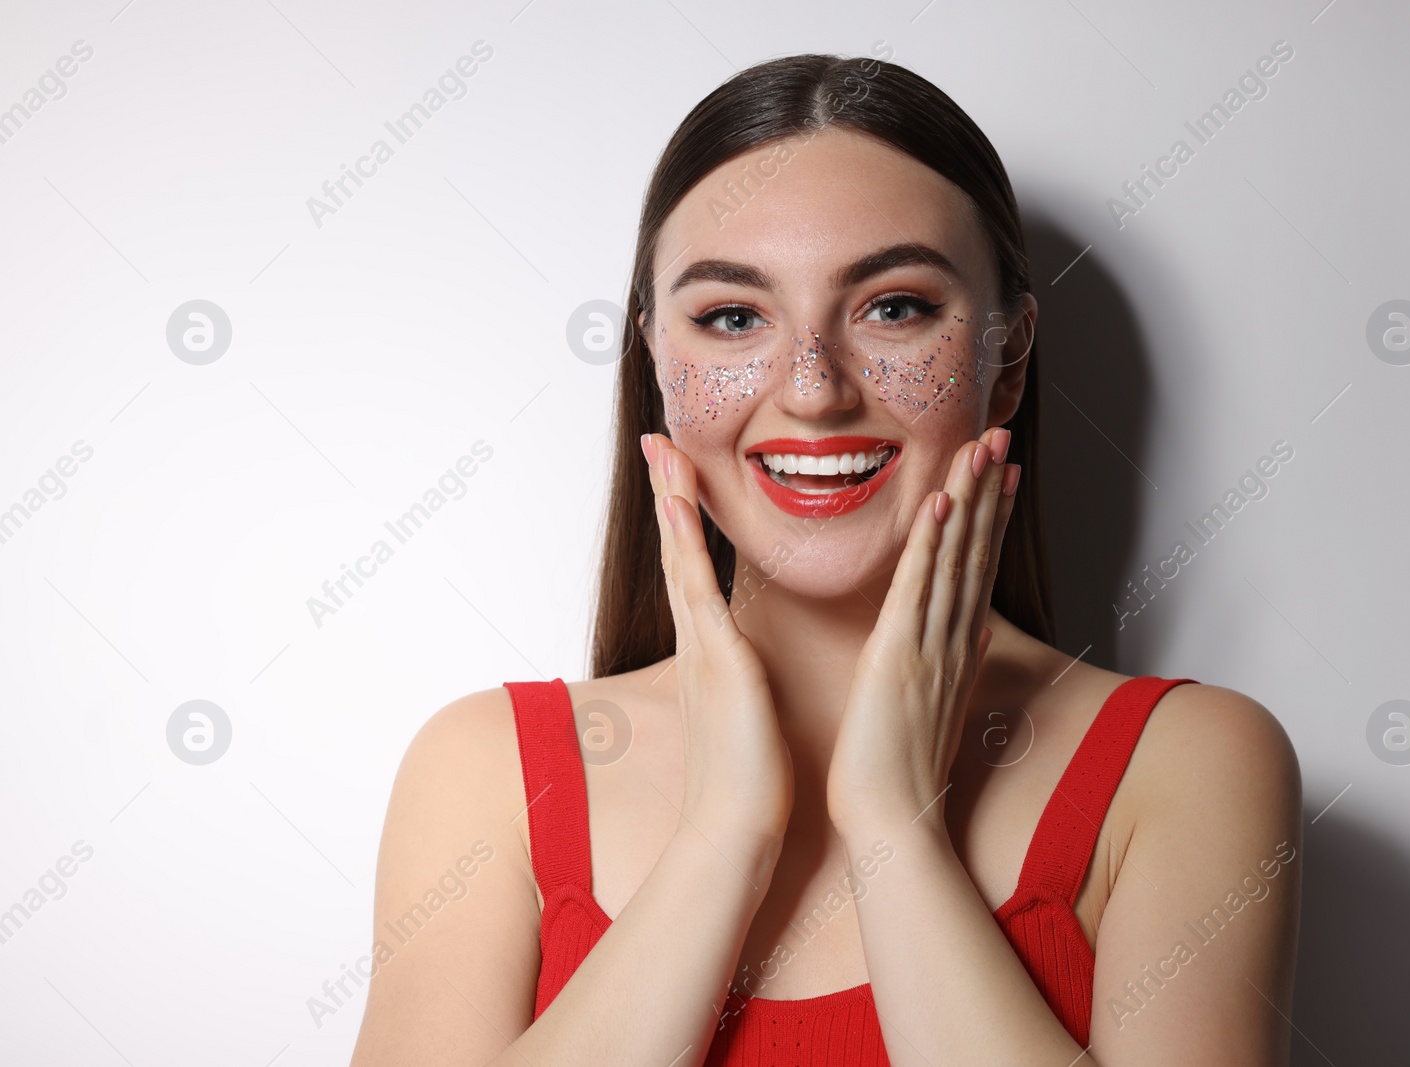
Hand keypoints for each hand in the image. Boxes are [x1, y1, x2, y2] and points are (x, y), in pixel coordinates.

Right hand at [641, 433, 793, 849]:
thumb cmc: (747, 784)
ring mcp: (700, 649)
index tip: (679, 476)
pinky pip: (696, 588)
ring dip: (671, 500)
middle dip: (667, 494)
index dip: (684, 523)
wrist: (733, 834)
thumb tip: (750, 676)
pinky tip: (677, 503)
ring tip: (662, 450)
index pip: (694, 573)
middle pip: (676, 552)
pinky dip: (685, 543)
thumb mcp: (747, 718)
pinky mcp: (717, 661)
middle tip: (656, 441)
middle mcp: (697, 644)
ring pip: (679, 558)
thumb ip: (744, 689)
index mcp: (710, 655)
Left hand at [826, 427, 1020, 835]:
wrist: (892, 822)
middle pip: (976, 551)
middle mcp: (952, 641)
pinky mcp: (898, 657)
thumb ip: (958, 666)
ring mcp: (929, 647)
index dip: (992, 517)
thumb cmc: (902, 772)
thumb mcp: (936, 708)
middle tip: (1000, 436)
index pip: (979, 569)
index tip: (1004, 473)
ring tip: (979, 447)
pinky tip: (938, 502)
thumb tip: (979, 635)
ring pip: (954, 558)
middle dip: (988, 490)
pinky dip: (930, 543)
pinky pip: (917, 589)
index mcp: (956, 650)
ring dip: (967, 499)